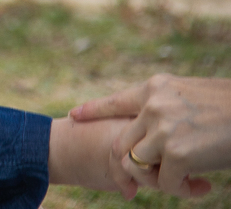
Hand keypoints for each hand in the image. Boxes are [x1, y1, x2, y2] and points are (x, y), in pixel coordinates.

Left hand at [71, 74, 230, 197]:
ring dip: (158, 181)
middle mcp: (153, 104)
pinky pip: (166, 182)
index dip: (93, 110)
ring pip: (138, 164)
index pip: (116, 101)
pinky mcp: (177, 152)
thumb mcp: (191, 97)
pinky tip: (202, 187)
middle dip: (127, 170)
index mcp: (156, 87)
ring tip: (186, 183)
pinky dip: (181, 190)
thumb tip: (153, 132)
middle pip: (121, 143)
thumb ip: (167, 109)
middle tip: (135, 188)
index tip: (74, 115)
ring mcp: (162, 128)